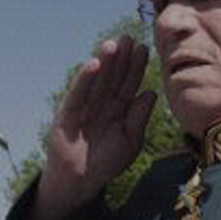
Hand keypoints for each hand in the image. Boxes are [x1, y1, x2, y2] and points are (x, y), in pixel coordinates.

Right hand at [32, 37, 155, 219]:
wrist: (81, 181)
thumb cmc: (107, 162)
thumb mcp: (130, 142)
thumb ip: (139, 119)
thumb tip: (151, 93)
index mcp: (120, 108)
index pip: (129, 83)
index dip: (136, 67)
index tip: (144, 48)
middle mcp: (103, 103)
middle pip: (114, 77)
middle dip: (121, 58)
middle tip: (129, 38)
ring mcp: (86, 106)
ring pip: (97, 81)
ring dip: (104, 63)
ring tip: (112, 44)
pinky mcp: (69, 113)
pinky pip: (78, 93)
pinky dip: (85, 79)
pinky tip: (93, 64)